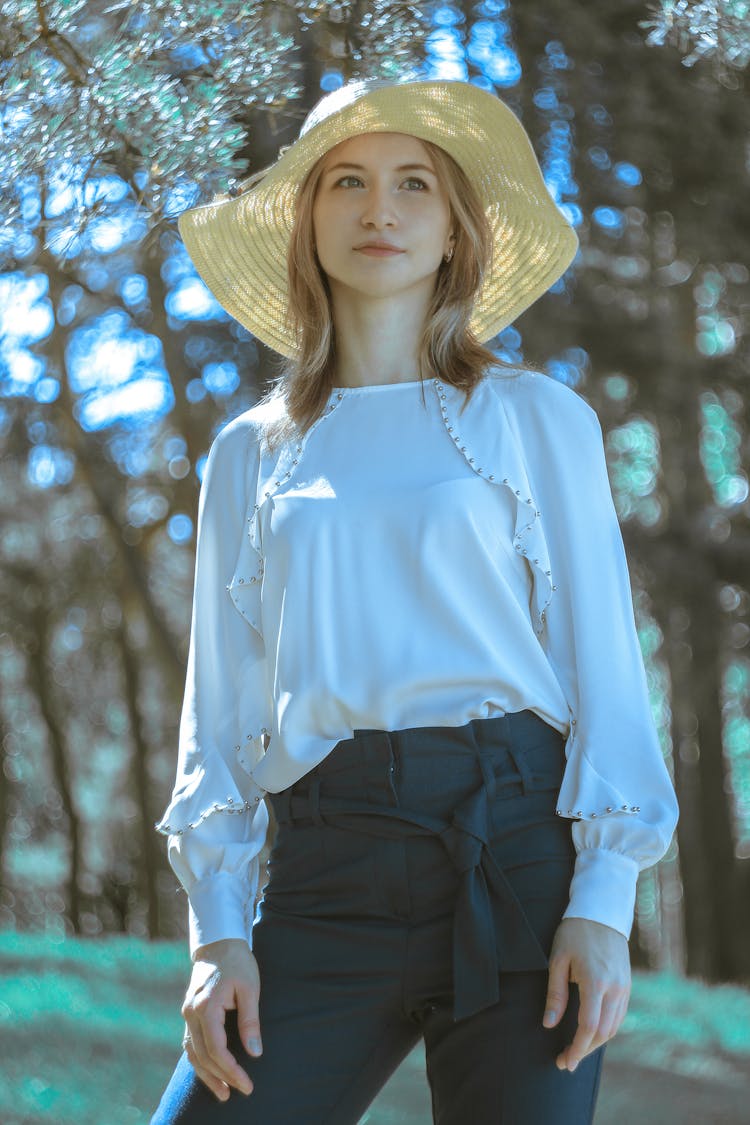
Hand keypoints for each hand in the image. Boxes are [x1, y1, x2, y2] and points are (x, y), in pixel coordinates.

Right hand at [181, 938, 262, 1101]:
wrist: (218, 942)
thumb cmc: (237, 962)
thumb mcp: (250, 988)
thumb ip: (250, 1020)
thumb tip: (255, 1052)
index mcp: (206, 1006)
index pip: (216, 1049)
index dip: (231, 1070)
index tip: (247, 1084)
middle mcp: (191, 1013)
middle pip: (203, 1055)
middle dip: (221, 1077)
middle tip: (239, 1092)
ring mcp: (187, 1013)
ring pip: (192, 1053)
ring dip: (206, 1075)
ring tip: (223, 1092)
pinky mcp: (189, 1013)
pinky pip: (191, 1043)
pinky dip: (200, 1060)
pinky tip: (210, 1072)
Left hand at [542, 917, 630, 1071]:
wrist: (601, 911)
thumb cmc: (574, 932)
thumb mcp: (558, 959)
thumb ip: (556, 994)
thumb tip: (549, 1024)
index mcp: (596, 982)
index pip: (589, 1027)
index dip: (577, 1048)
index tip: (565, 1061)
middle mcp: (615, 988)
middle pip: (603, 1033)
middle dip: (584, 1050)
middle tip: (565, 1061)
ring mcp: (625, 987)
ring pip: (614, 1027)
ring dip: (595, 1043)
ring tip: (576, 1050)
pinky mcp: (627, 984)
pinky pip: (619, 1016)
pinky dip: (606, 1030)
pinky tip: (591, 1033)